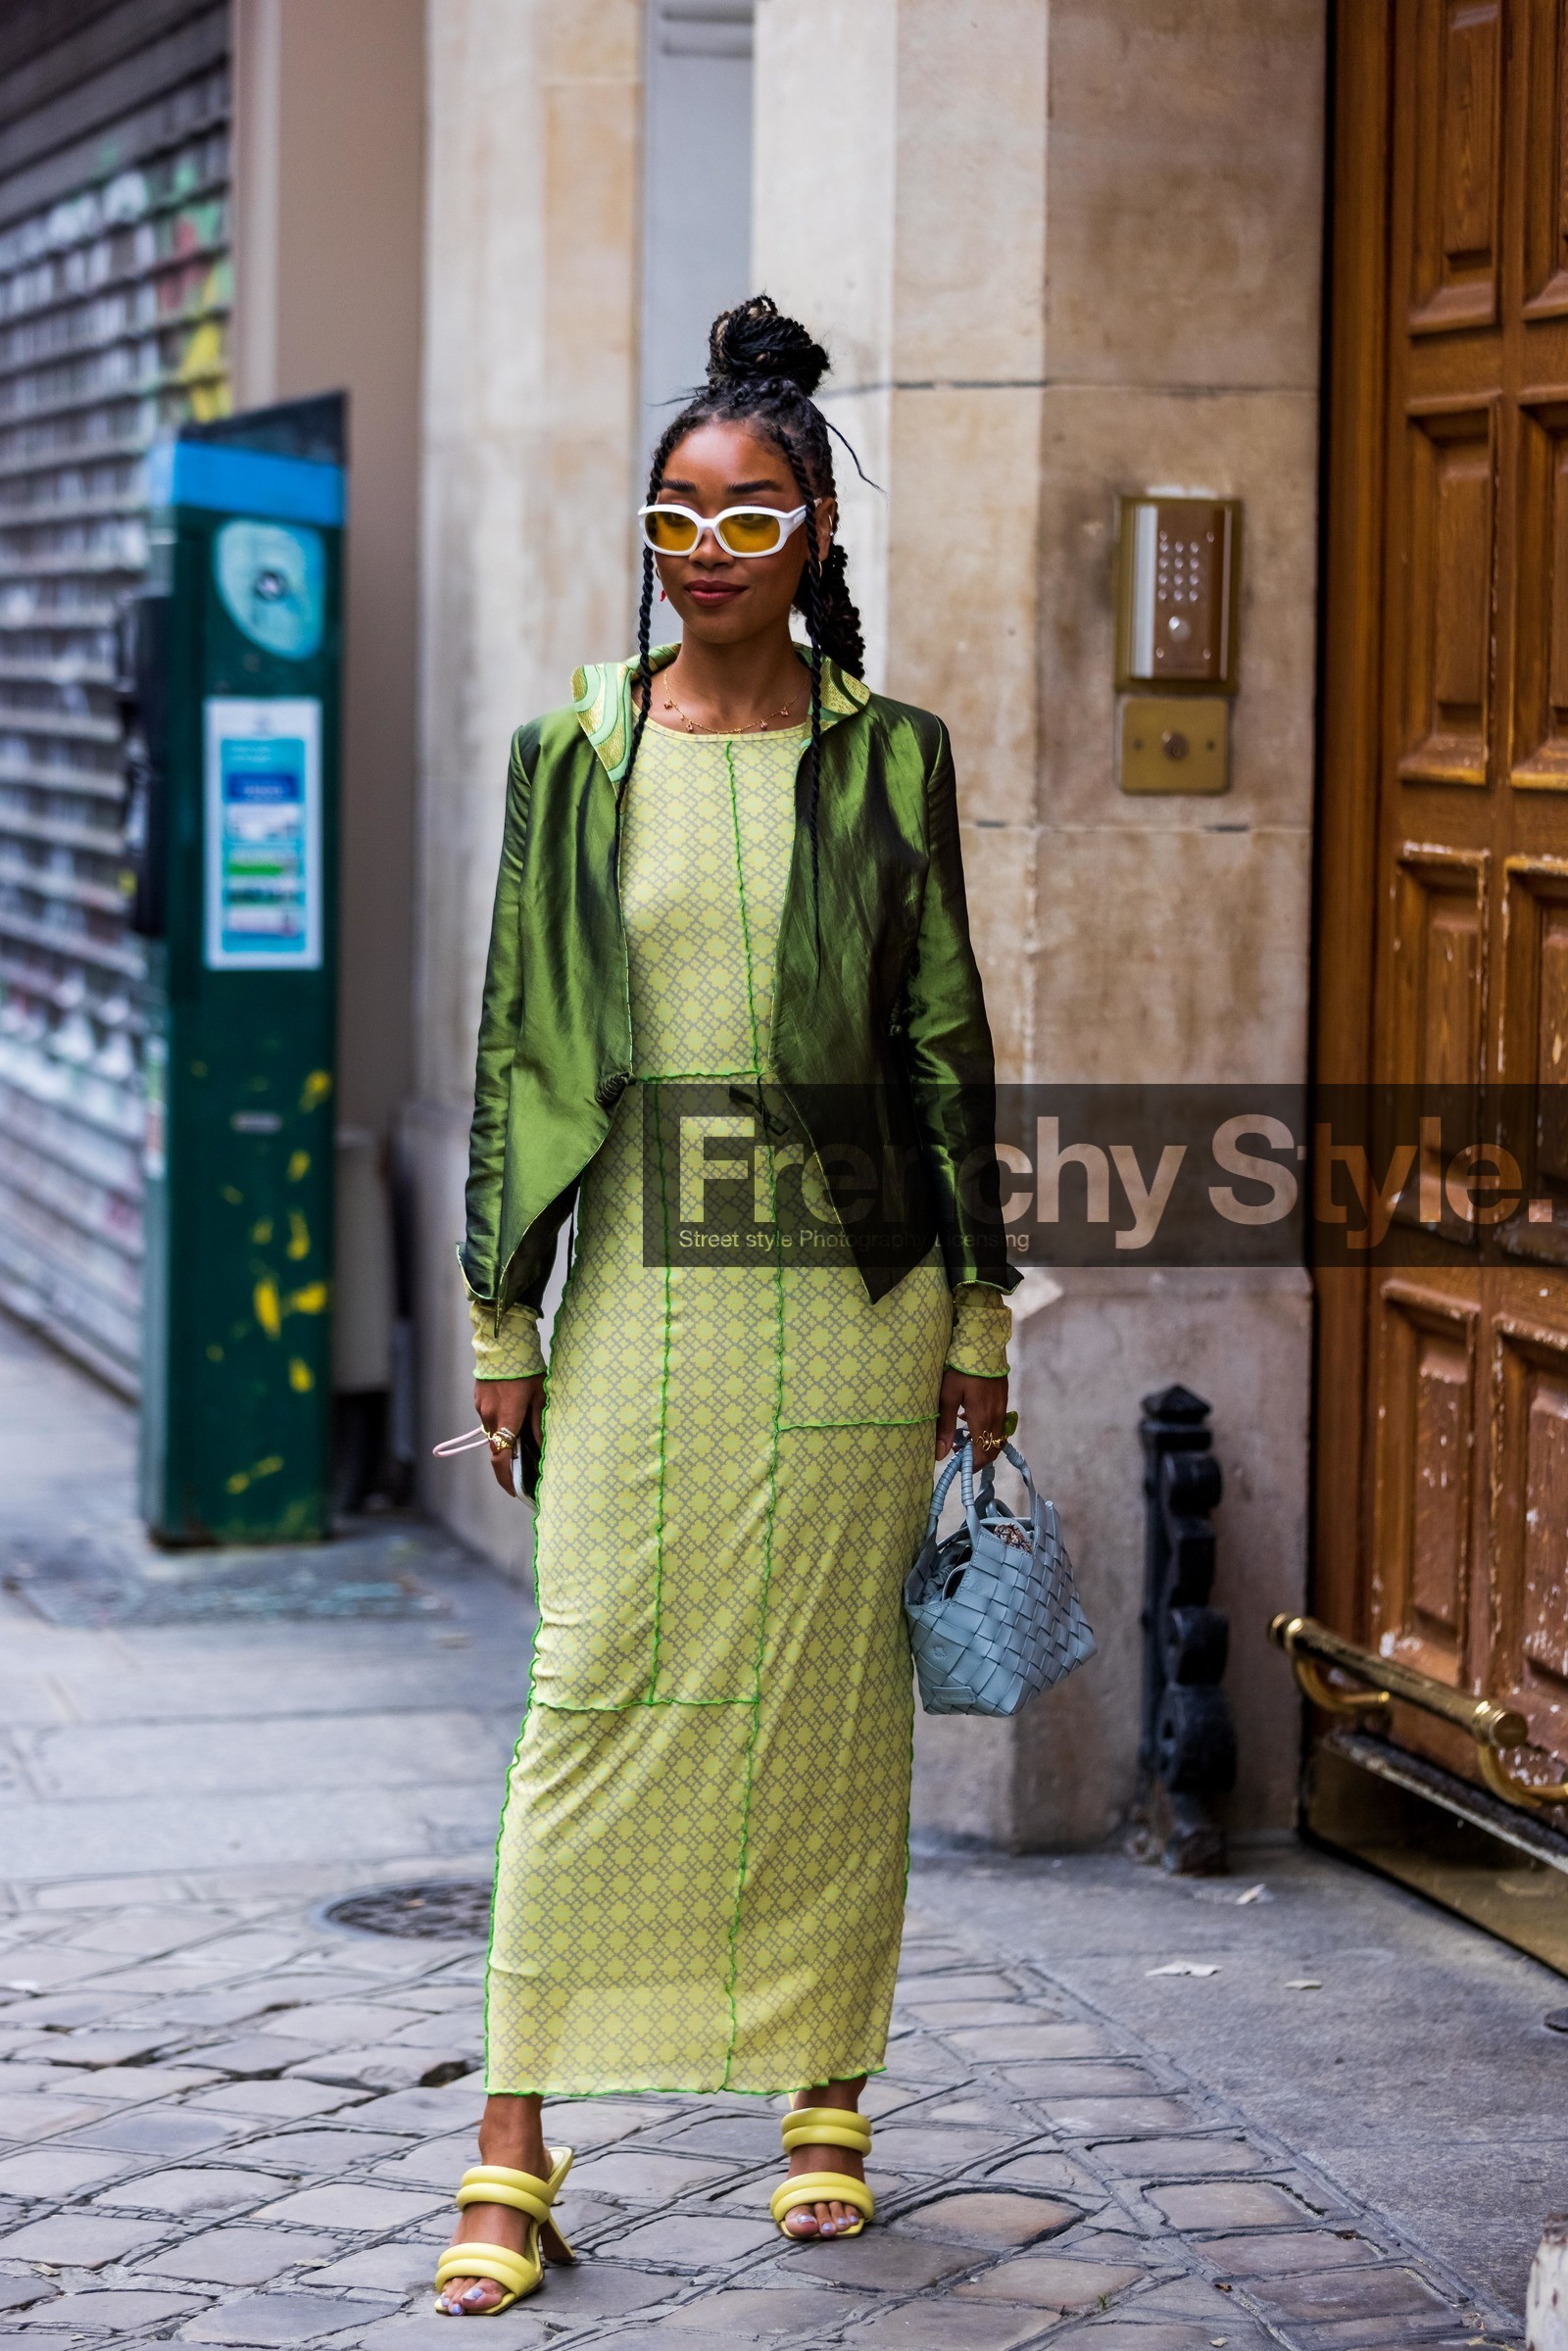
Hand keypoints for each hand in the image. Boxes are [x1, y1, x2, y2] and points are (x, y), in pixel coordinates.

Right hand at [474, 1377, 543, 1496]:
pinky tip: (513, 1413)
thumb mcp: (540, 1396)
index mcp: (506, 1419)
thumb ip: (539, 1423)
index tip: (514, 1490)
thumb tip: (543, 1448)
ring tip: (523, 1434)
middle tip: (524, 1468)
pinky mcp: (478, 1400)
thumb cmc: (527, 1371)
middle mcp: (490, 1417)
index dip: (506, 1478)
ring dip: (505, 1437)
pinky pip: (489, 1418)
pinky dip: (500, 1422)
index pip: (500, 1458)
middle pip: (497, 1448)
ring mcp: (481, 1409)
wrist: (504, 1345)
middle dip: (509, 1461)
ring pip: (493, 1432)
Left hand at [936, 1369, 1007, 1462]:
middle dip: (978, 1456)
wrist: (982, 1344)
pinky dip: (986, 1430)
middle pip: (993, 1448)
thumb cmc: (961, 1370)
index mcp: (982, 1419)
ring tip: (962, 1437)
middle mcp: (996, 1417)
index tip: (960, 1466)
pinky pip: (998, 1423)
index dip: (973, 1464)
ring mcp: (1002, 1407)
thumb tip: (940, 1454)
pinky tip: (970, 1419)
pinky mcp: (1003, 1398)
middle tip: (959, 1454)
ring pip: (997, 1436)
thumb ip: (945, 1426)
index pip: (984, 1453)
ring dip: (983, 1443)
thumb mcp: (947, 1396)